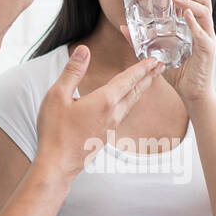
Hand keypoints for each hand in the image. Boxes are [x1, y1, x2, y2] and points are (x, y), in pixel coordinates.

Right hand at [36, 44, 163, 176]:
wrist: (57, 165)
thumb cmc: (55, 132)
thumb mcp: (57, 96)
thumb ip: (73, 72)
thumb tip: (84, 51)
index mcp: (104, 102)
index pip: (127, 79)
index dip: (141, 68)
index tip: (153, 60)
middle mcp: (112, 114)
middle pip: (135, 92)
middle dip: (148, 77)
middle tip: (160, 67)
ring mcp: (110, 127)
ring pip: (130, 104)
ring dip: (140, 90)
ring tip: (147, 81)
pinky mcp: (105, 135)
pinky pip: (123, 114)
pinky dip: (129, 102)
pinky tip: (126, 102)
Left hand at [120, 0, 215, 104]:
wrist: (192, 94)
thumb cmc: (179, 74)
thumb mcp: (157, 53)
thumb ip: (141, 41)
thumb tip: (123, 27)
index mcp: (196, 28)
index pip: (199, 3)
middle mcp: (204, 31)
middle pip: (205, 3)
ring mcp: (208, 40)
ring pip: (205, 13)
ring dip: (191, 2)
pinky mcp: (207, 51)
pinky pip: (202, 34)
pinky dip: (194, 23)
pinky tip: (187, 16)